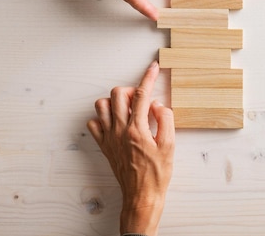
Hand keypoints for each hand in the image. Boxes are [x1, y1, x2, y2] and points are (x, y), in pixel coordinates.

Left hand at [87, 61, 174, 235]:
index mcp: (137, 129)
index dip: (148, 77)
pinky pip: (94, 124)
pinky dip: (102, 118)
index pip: (142, 95)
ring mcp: (109, 138)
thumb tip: (157, 105)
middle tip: (142, 97)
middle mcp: (120, 131)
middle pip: (117, 94)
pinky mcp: (104, 146)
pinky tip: (115, 122)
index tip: (153, 68)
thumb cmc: (157, 174)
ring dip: (115, 101)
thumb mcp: (170, 146)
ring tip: (128, 108)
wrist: (142, 196)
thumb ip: (165, 120)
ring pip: (101, 106)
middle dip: (131, 89)